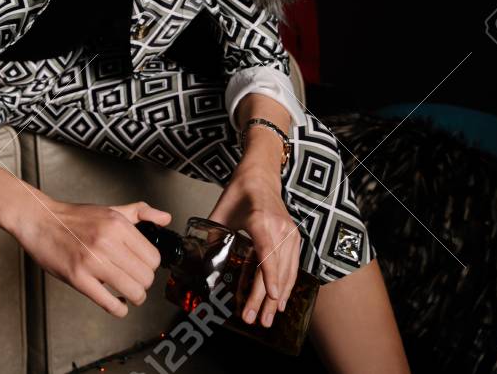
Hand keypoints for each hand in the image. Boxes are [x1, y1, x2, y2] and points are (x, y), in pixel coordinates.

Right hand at [10, 198, 171, 316]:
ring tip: (126, 293)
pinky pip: (110, 303)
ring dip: (133, 297)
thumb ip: (140, 212)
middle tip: (134, 281)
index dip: (150, 268)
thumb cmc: (73, 218)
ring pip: (133, 291)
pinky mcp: (78, 278)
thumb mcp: (109, 209)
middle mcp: (107, 241)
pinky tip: (116, 303)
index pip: (153, 258)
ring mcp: (92, 261)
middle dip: (143, 284)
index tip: (142, 269)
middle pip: (146, 277)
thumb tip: (165, 219)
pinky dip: (118, 309)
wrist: (39, 221)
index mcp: (117, 225)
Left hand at [208, 162, 299, 328]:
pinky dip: (286, 285)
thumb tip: (202, 262)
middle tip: (255, 320)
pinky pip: (292, 267)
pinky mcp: (294, 238)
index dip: (269, 276)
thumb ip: (212, 236)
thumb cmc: (240, 192)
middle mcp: (280, 228)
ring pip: (287, 272)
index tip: (270, 296)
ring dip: (277, 298)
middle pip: (275, 269)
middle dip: (265, 298)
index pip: (267, 252)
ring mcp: (290, 234)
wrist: (261, 176)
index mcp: (260, 220)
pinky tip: (279, 301)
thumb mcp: (220, 212)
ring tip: (267, 318)